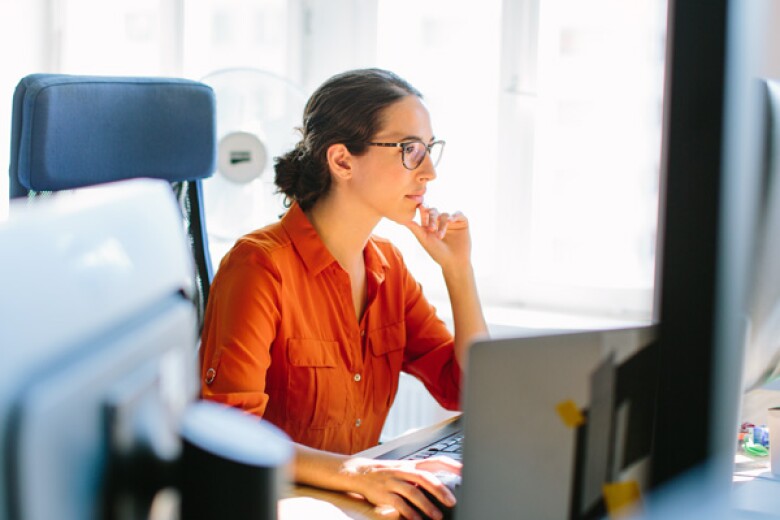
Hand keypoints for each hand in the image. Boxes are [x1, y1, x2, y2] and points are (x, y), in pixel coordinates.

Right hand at [342, 456, 460, 519]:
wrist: (360, 473)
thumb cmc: (388, 474)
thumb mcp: (405, 470)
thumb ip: (422, 476)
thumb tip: (444, 487)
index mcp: (412, 465)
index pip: (435, 461)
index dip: (450, 465)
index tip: (465, 472)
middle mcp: (404, 471)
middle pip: (425, 477)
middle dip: (440, 490)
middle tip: (452, 502)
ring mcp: (393, 481)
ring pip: (413, 492)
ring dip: (426, 505)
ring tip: (437, 517)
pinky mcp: (384, 494)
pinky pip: (398, 504)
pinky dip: (409, 513)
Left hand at [403, 205, 471, 272]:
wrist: (454, 262)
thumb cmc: (438, 253)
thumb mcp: (425, 240)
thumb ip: (416, 229)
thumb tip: (403, 220)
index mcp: (429, 224)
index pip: (425, 212)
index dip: (422, 208)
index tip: (420, 206)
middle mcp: (440, 221)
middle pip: (434, 211)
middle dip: (432, 218)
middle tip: (431, 229)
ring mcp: (451, 221)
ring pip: (445, 215)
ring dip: (442, 225)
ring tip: (440, 236)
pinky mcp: (462, 222)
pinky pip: (458, 214)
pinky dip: (454, 215)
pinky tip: (451, 220)